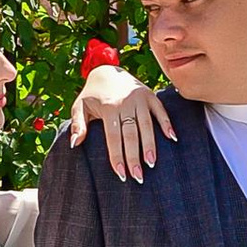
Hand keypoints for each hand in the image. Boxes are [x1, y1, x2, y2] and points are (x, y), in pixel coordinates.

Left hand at [68, 65, 177, 183]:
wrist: (107, 70)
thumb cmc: (92, 94)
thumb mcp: (79, 106)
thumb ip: (77, 125)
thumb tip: (74, 144)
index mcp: (108, 107)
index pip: (113, 136)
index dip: (117, 156)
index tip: (120, 174)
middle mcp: (125, 103)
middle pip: (131, 134)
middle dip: (134, 157)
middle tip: (138, 176)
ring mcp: (140, 98)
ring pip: (146, 125)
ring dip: (150, 145)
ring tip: (151, 163)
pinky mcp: (150, 95)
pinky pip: (160, 110)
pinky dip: (167, 124)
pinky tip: (172, 138)